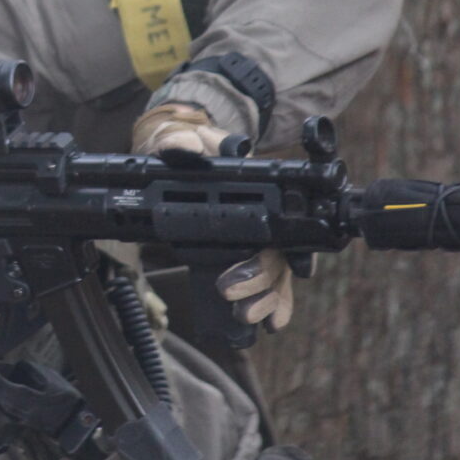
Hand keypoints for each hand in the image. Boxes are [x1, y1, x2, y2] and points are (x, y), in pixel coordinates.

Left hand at [132, 102, 297, 333]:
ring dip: (264, 299)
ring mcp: (253, 237)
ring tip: (245, 316)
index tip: (271, 262)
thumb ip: (180, 141)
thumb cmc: (183, 145)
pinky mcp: (238, 252)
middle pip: (275, 255)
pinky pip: (264, 283)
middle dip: (259, 280)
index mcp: (253, 187)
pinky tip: (268, 323)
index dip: (286, 247)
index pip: (282, 220)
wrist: (173, 153)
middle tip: (229, 291)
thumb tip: (185, 150)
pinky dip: (270, 304)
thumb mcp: (178, 137)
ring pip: (274, 275)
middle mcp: (262, 215)